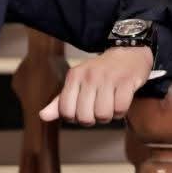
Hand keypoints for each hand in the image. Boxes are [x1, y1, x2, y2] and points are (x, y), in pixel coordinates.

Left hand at [38, 46, 153, 123]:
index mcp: (74, 76)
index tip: (83, 111)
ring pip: (103, 115)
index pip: (66, 111)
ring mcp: (108, 78)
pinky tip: (120, 102)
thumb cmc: (100, 73)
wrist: (129, 53)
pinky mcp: (126, 81)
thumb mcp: (77, 82)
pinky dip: (121, 112)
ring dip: (108, 116)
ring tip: (110, 105)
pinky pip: (120, 109)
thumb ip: (60, 101)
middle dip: (92, 119)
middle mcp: (89, 75)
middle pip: (84, 117)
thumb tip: (42, 116)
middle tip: (98, 109)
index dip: (74, 118)